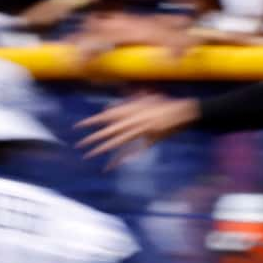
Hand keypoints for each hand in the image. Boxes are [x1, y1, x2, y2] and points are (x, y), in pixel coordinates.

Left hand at [77, 93, 199, 162]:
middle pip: (108, 131)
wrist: (184, 111)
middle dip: (93, 138)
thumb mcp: (146, 98)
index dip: (91, 121)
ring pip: (118, 141)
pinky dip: (125, 157)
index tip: (78, 126)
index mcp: (130, 110)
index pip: (105, 116)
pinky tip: (115, 164)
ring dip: (103, 149)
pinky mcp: (151, 138)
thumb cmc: (166, 104)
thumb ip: (128, 101)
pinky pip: (136, 149)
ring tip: (90, 155)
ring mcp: (141, 130)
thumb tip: (109, 106)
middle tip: (80, 145)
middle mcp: (133, 120)